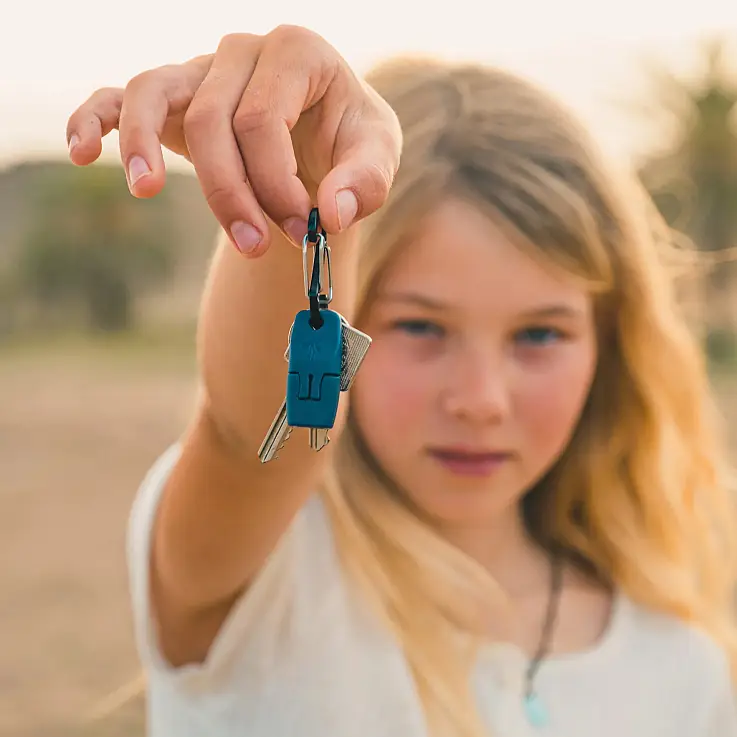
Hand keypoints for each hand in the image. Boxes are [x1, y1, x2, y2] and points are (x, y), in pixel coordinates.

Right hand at [66, 26, 402, 255]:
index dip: (276, 183)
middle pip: (214, 120)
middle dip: (233, 193)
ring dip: (145, 147)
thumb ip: (366, 183)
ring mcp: (200, 68)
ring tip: (147, 190)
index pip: (264, 119)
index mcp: (298, 52)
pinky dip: (95, 118)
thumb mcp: (376, 158)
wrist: (322, 139)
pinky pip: (119, 94)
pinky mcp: (173, 96)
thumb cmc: (349, 143)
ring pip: (154, 94)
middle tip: (257, 246)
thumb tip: (331, 215)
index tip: (301, 230)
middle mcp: (243, 50)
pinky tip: (81, 152)